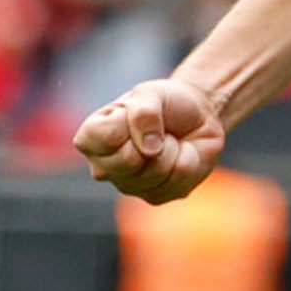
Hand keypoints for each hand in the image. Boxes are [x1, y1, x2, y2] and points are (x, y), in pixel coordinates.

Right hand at [73, 78, 226, 203]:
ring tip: (169, 140)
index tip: (135, 112)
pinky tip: (181, 153)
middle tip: (158, 129)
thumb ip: (144, 113)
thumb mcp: (151, 93)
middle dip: (153, 137)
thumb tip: (150, 150)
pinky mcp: (155, 197)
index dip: (129, 121)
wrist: (199, 115)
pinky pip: (178, 180)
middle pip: (127, 161)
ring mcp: (128, 186)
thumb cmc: (166, 103)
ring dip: (173, 148)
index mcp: (91, 139)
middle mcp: (103, 167)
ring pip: (156, 172)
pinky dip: (188, 159)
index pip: (104, 136)